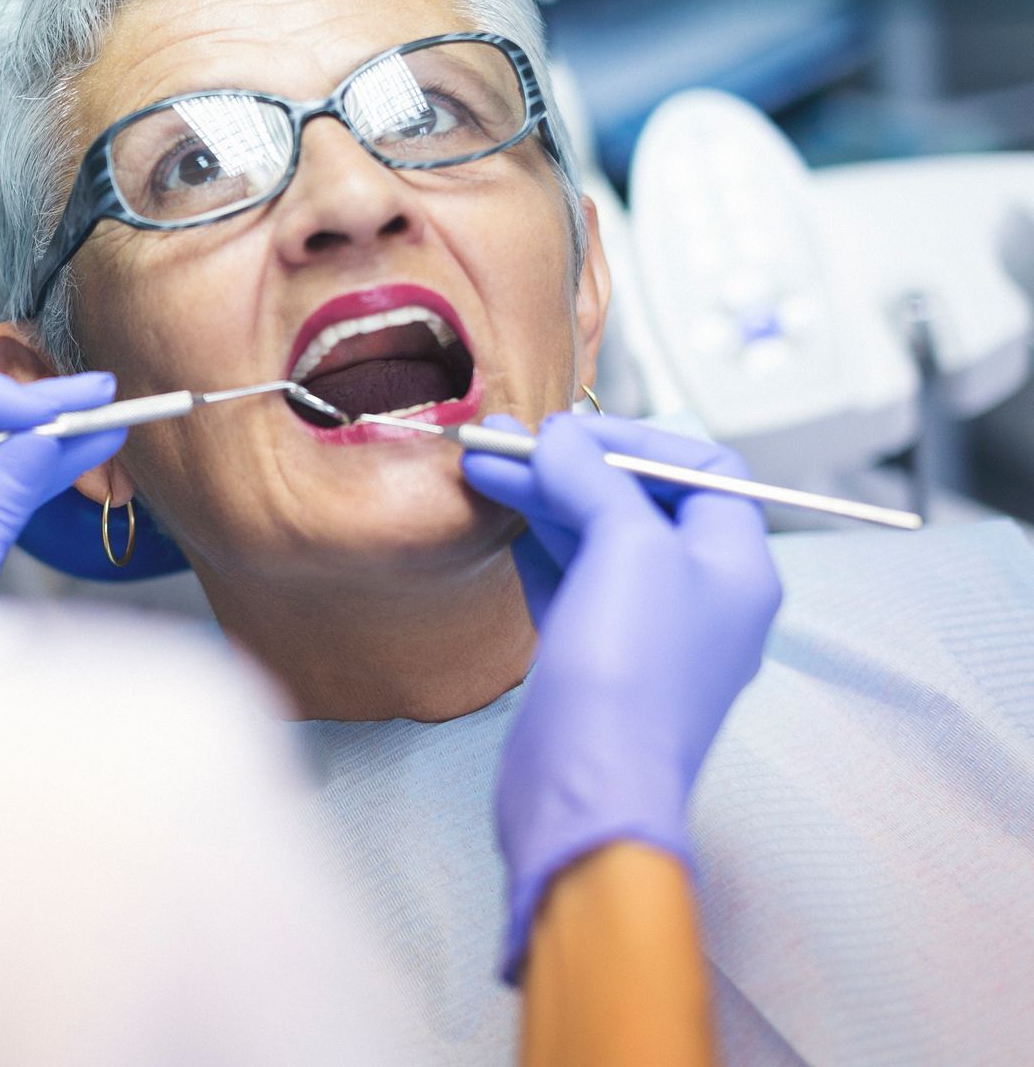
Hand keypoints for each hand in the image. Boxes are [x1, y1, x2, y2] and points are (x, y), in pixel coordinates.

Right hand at [461, 414, 782, 981]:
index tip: (570, 431)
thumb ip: (595, 479)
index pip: (703, 470)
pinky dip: (537, 546)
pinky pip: (571, 582)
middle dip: (571, 467)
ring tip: (484, 468)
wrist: (587, 789)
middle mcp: (701, 596)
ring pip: (597, 540)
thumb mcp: (626, 547)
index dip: (635, 439)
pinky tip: (503, 523)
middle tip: (504, 443)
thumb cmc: (631, 678)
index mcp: (737, 566)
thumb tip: (562, 439)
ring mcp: (647, 630)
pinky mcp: (596, 659)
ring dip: (544, 500)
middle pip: (639, 502)